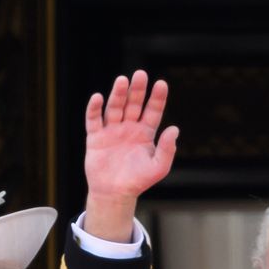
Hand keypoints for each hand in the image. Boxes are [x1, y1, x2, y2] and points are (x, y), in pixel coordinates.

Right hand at [83, 70, 178, 240]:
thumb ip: (167, 149)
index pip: (152, 111)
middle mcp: (129, 127)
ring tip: (122, 81)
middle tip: (140, 74)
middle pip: (133, 104)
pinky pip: (94, 120)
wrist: (115, 194)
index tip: (161, 83)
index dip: (157, 98)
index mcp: (145, 133)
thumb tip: (174, 129)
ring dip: (118, 94)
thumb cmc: (138, 181)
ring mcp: (112, 131)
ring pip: (115, 108)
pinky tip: (97, 97)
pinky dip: (94, 109)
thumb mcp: (159, 167)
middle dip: (137, 90)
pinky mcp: (95, 137)